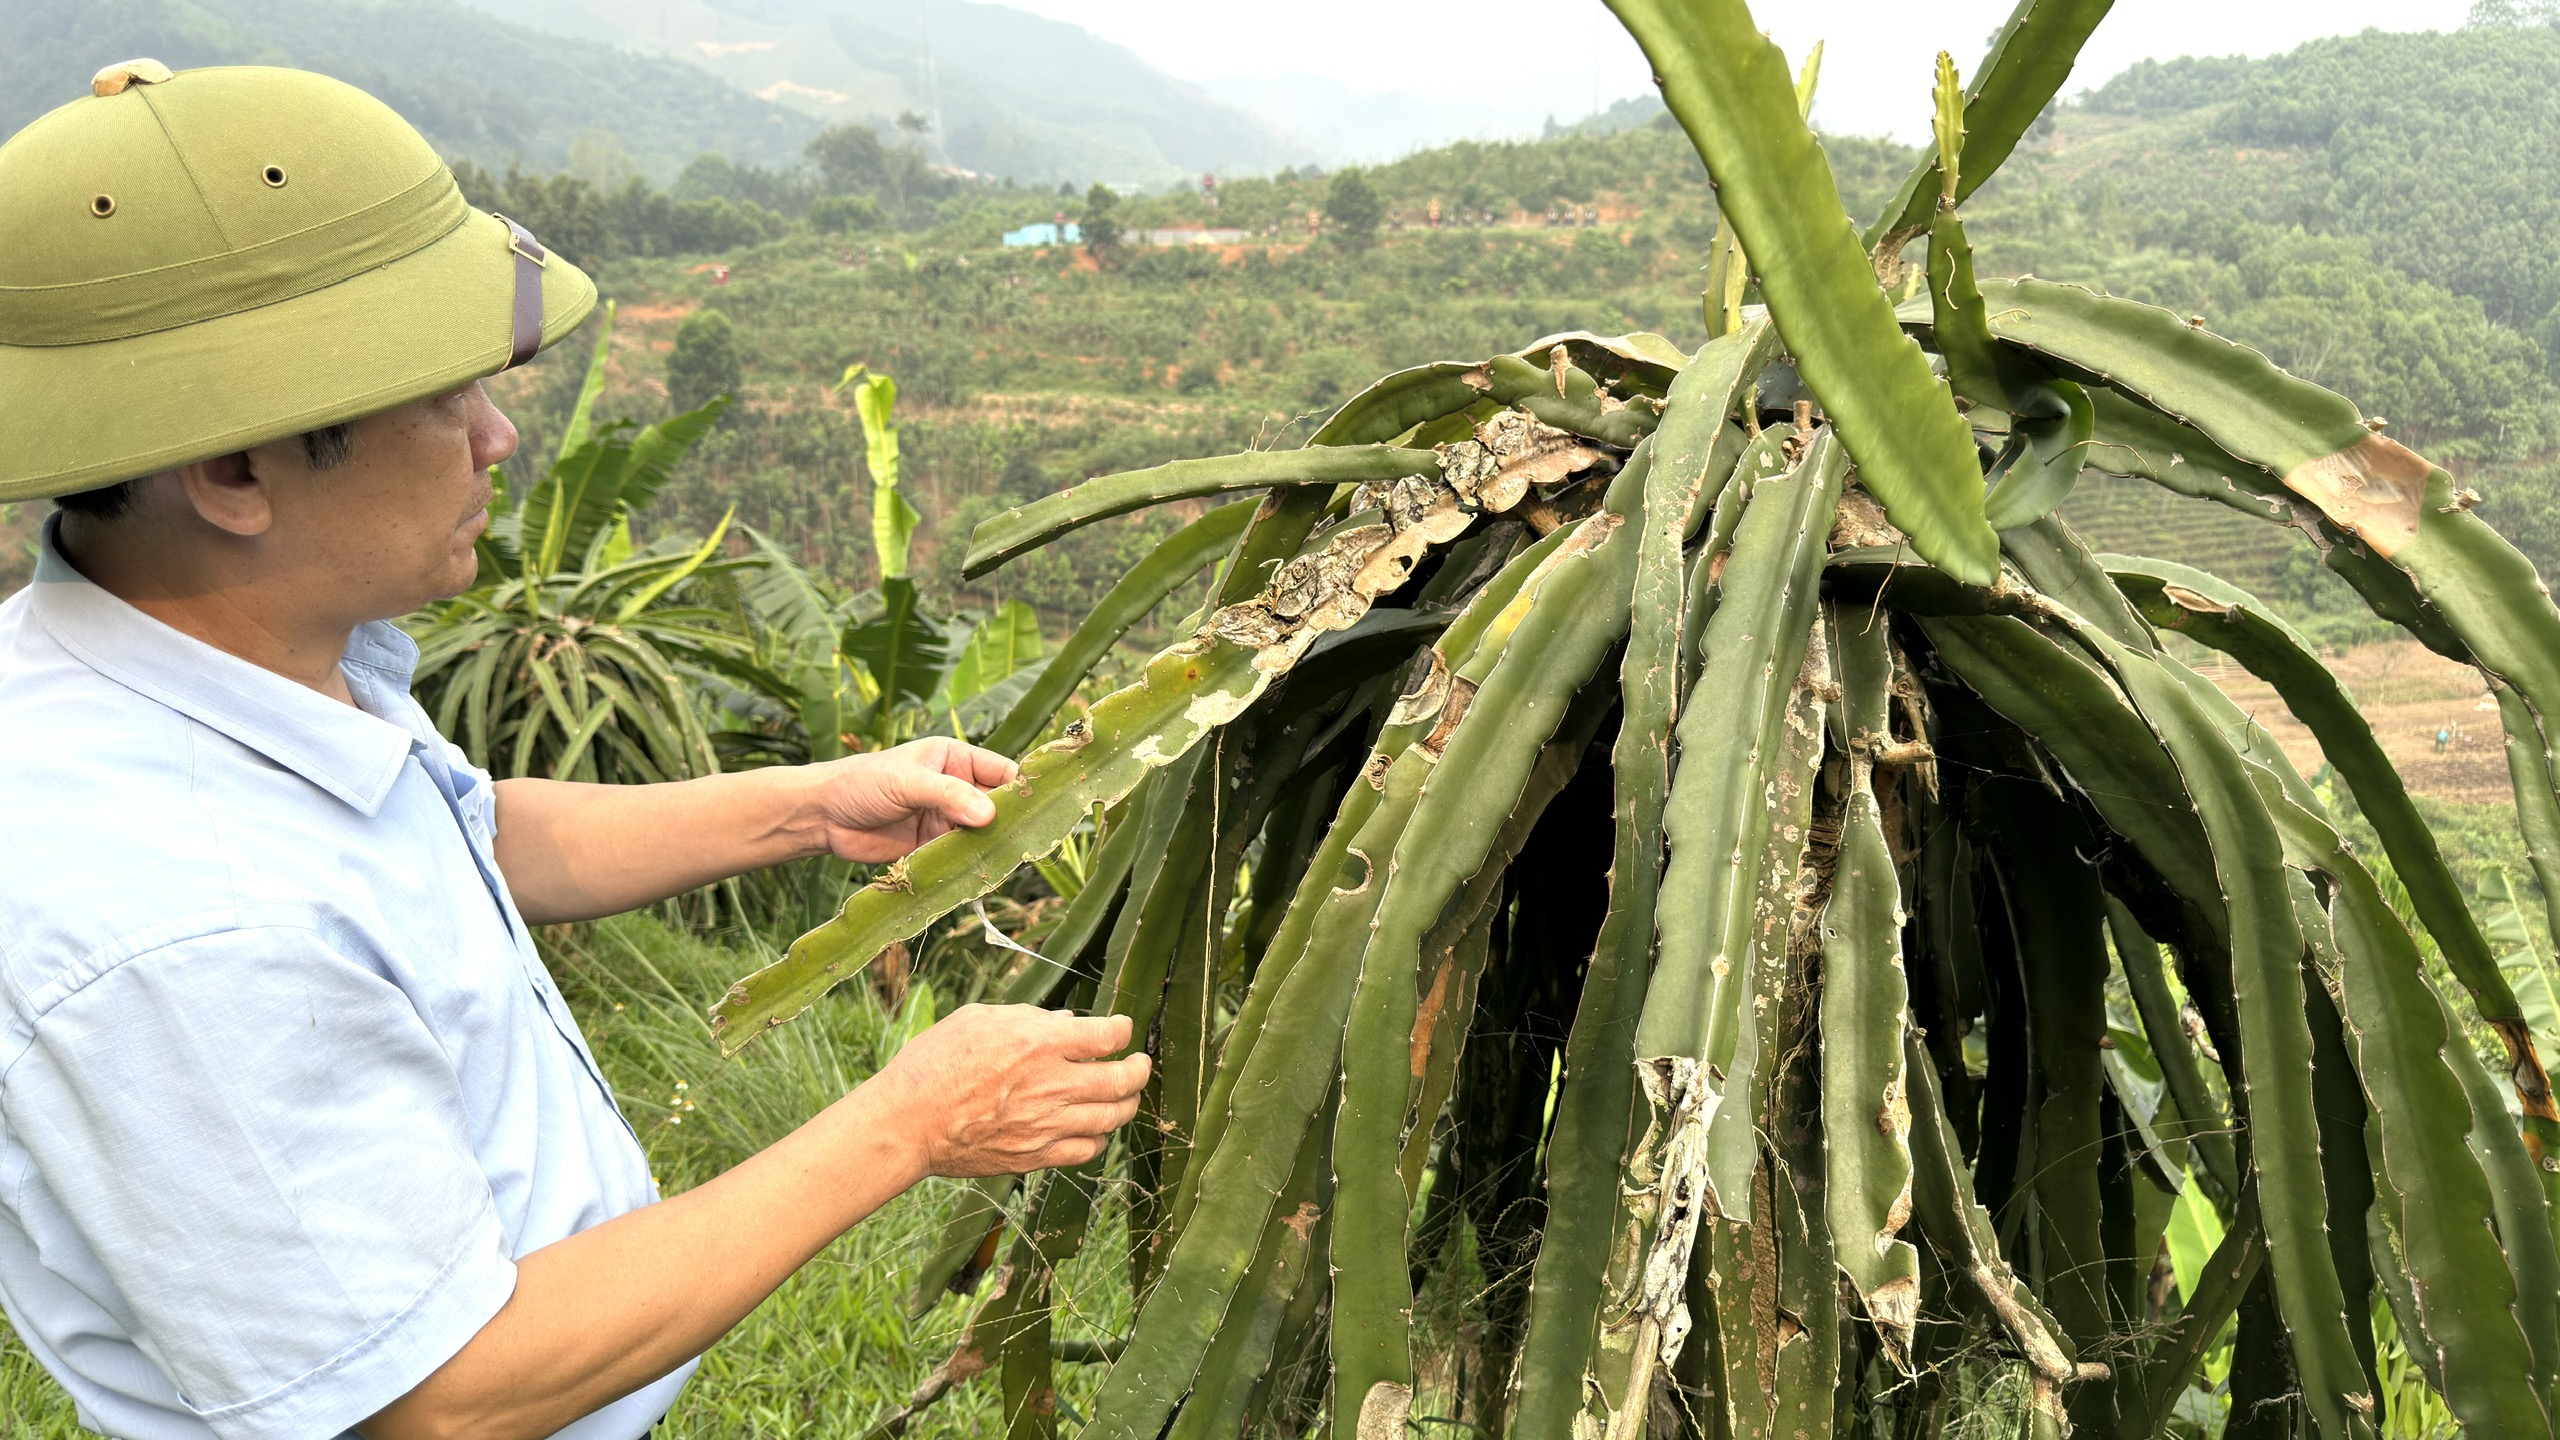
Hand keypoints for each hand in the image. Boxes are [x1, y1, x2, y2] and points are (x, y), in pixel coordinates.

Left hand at [805, 738, 1018, 863]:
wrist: (823, 817)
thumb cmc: (861, 783)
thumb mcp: (907, 782)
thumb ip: (949, 796)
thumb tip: (989, 815)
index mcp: (954, 759)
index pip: (1000, 770)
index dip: (1021, 786)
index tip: (1041, 805)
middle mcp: (956, 787)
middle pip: (997, 805)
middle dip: (1011, 821)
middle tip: (1030, 840)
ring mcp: (946, 818)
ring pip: (983, 833)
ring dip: (994, 845)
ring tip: (1010, 859)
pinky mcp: (934, 847)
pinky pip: (962, 854)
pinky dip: (972, 863)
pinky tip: (984, 872)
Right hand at [865, 1007, 1150, 1176]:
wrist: (908, 1122)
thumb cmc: (936, 1062)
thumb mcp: (980, 1020)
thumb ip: (1029, 1019)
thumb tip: (1066, 1023)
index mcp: (1039, 1043)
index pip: (1107, 1036)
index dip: (1122, 1031)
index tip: (1121, 1030)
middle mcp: (1052, 1085)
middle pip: (1122, 1080)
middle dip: (1139, 1070)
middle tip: (1140, 1064)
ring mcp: (1046, 1125)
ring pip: (1111, 1118)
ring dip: (1125, 1105)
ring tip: (1125, 1096)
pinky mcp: (1035, 1156)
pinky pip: (1086, 1151)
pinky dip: (1099, 1138)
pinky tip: (1094, 1129)